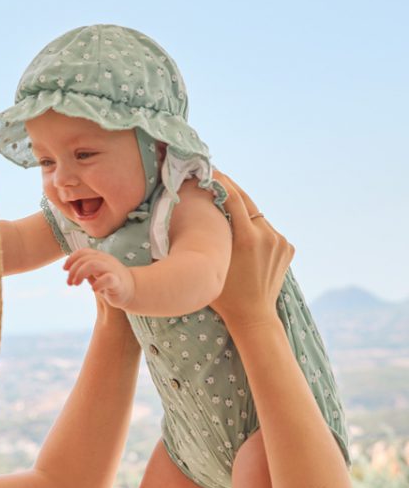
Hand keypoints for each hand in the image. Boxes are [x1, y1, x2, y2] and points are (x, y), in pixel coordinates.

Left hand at [63, 249, 135, 308]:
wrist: (132, 290)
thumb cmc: (111, 281)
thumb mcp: (96, 273)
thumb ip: (85, 269)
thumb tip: (69, 269)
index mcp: (100, 257)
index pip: (83, 252)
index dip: (71, 259)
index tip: (64, 269)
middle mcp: (106, 260)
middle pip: (85, 259)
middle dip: (73, 270)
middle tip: (69, 283)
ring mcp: (112, 269)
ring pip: (93, 264)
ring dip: (80, 274)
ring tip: (76, 284)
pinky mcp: (117, 282)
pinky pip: (107, 279)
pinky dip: (97, 284)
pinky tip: (93, 289)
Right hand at [210, 171, 294, 329]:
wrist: (253, 316)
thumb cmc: (223, 295)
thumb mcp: (211, 263)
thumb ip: (211, 236)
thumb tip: (200, 209)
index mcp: (247, 239)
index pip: (233, 198)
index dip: (220, 181)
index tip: (210, 171)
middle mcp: (267, 236)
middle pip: (247, 201)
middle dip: (231, 189)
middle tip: (217, 178)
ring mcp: (280, 242)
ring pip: (258, 217)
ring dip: (244, 214)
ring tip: (228, 213)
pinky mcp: (287, 248)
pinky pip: (268, 231)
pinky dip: (256, 230)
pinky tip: (245, 238)